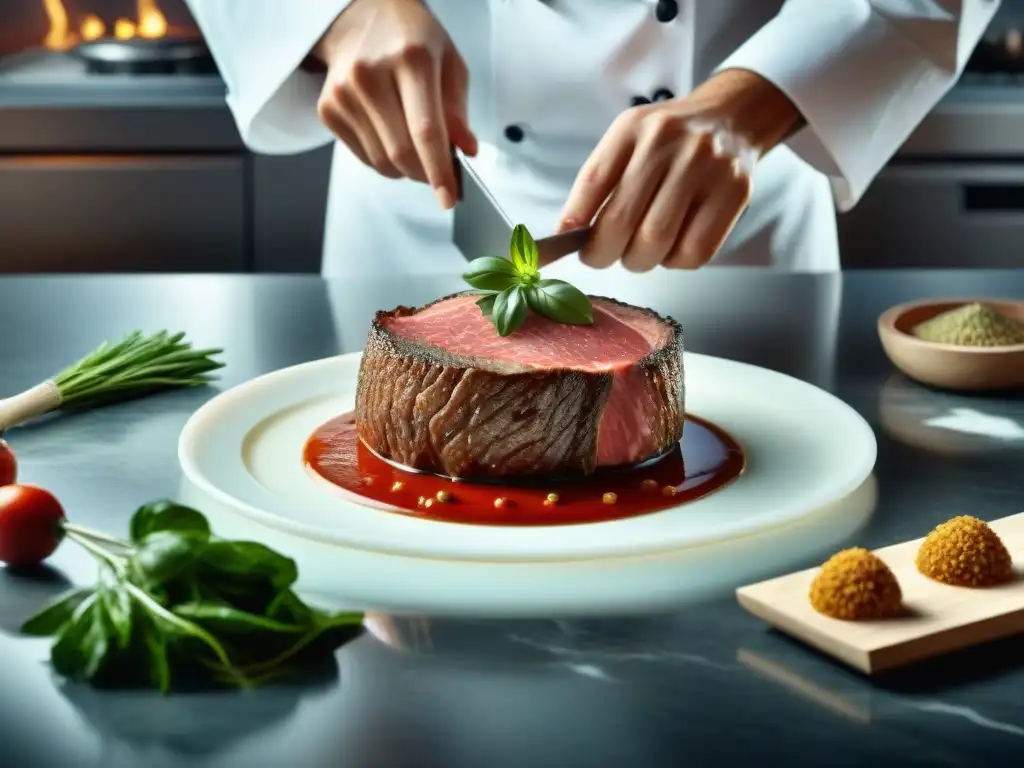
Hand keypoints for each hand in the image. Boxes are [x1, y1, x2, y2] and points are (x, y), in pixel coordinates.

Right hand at [313, 0, 477, 208]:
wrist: (360, 17)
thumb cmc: (411, 39)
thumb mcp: (449, 62)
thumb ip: (458, 110)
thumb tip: (465, 150)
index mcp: (410, 59)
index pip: (426, 130)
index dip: (439, 171)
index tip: (448, 197)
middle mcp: (371, 74)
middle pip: (401, 152)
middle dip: (424, 174)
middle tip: (438, 173)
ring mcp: (344, 92)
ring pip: (382, 162)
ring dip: (405, 169)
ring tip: (416, 149)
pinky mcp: (328, 108)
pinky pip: (363, 157)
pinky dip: (385, 161)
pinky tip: (392, 137)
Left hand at [559, 69, 800, 271]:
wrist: (732, 117)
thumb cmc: (670, 140)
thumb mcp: (630, 140)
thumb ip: (601, 181)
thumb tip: (570, 233)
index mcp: (634, 127)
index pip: (594, 180)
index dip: (575, 219)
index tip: (567, 242)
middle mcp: (669, 142)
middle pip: (623, 220)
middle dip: (603, 252)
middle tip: (601, 257)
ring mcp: (705, 167)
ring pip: (658, 240)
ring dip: (639, 260)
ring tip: (638, 252)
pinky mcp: (734, 192)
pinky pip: (695, 251)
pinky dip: (675, 262)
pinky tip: (672, 248)